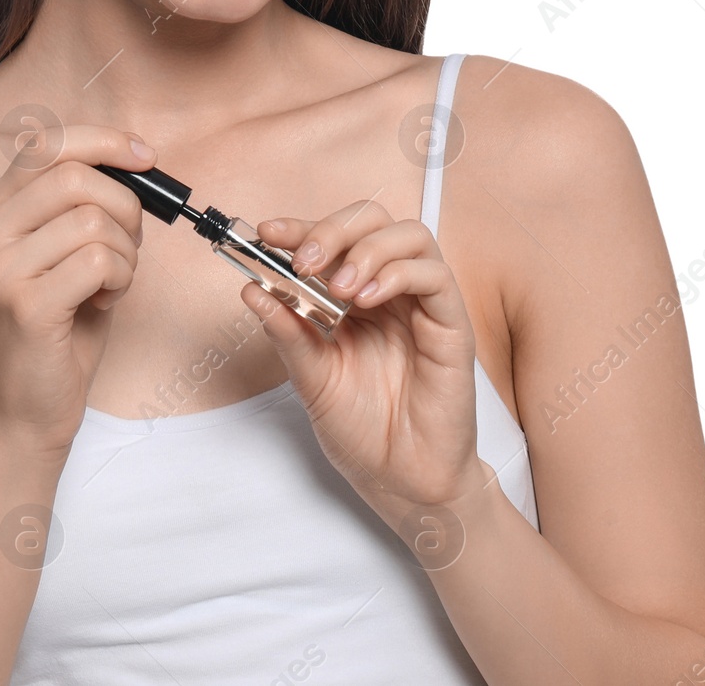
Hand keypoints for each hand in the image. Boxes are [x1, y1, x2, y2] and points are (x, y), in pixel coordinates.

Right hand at [0, 125, 150, 460]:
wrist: (29, 407)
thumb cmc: (60, 323)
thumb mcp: (67, 248)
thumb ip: (83, 201)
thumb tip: (133, 156)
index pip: (46, 144)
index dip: (103, 141)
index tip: (143, 156)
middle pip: (76, 178)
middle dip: (125, 206)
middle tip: (129, 244)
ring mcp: (1, 269)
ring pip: (94, 221)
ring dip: (126, 253)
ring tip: (112, 283)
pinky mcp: (26, 305)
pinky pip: (100, 261)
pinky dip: (121, 279)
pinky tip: (104, 302)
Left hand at [242, 203, 487, 525]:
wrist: (400, 482)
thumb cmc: (364, 431)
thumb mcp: (311, 378)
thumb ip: (288, 332)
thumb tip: (253, 289)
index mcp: (355, 297)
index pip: (334, 240)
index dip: (300, 228)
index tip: (267, 234)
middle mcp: (390, 291)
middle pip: (372, 221)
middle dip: (332, 230)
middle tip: (303, 260)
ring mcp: (423, 305)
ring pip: (409, 236)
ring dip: (365, 249)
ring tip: (337, 288)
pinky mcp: (452, 325)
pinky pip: (434, 276)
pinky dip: (396, 274)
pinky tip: (366, 299)